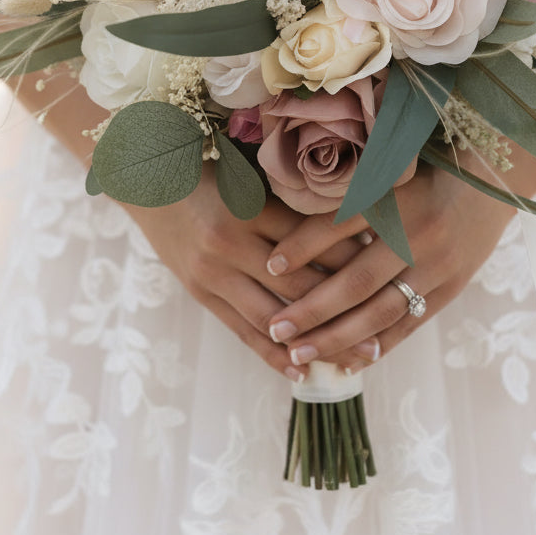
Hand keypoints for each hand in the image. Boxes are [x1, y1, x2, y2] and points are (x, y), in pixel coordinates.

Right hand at [124, 167, 371, 379]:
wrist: (144, 179)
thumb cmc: (207, 164)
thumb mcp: (251, 171)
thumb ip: (293, 194)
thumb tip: (354, 214)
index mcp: (250, 206)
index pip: (313, 241)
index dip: (353, 258)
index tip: (392, 273)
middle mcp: (231, 243)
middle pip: (300, 286)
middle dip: (345, 310)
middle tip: (385, 330)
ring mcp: (212, 273)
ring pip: (273, 317)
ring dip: (315, 342)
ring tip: (355, 359)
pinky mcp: (199, 292)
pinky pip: (240, 330)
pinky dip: (272, 354)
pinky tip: (301, 370)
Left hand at [263, 163, 516, 372]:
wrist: (489, 185)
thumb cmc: (423, 174)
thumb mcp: (385, 171)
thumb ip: (345, 191)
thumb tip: (287, 218)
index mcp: (395, 197)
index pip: (341, 223)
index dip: (304, 244)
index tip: (269, 265)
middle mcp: (415, 234)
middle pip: (357, 280)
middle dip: (312, 308)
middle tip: (275, 328)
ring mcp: (436, 266)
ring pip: (380, 311)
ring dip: (337, 336)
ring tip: (299, 353)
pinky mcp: (449, 289)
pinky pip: (408, 324)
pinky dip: (376, 346)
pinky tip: (346, 362)